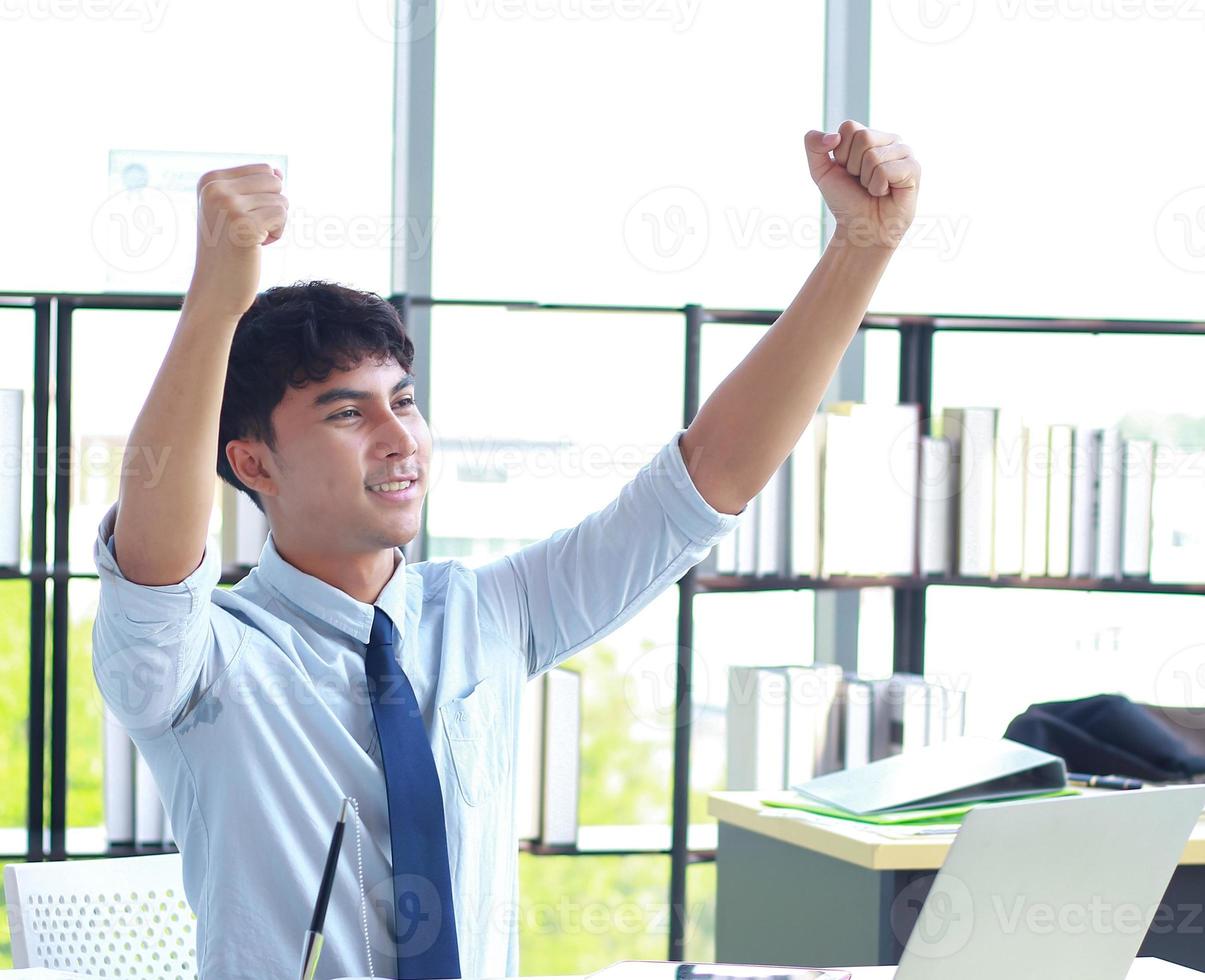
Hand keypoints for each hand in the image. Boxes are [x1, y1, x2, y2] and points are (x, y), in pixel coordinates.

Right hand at [184, 163, 287, 320]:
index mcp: (210, 180)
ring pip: (282, 200)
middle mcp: (215, 188)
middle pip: (275, 182)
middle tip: (250, 230)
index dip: (265, 197)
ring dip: (274, 224)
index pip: (264, 169)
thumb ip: (253, 187)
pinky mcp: (244, 225)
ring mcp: (228, 205)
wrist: (216, 289)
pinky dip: (277, 234)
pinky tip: (256, 247)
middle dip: (273, 208)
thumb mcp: (233, 210)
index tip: (243, 218)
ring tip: (251, 239)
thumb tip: (279, 170)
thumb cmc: (229, 251)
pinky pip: (282, 216)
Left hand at [804, 121, 919, 249]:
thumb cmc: (845, 200)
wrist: (860, 229)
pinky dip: (878, 187)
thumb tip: (834, 135)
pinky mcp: (914, 168)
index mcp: (869, 135)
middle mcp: (889, 139)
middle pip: (863, 137)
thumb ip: (813, 144)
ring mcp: (904, 152)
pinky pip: (885, 170)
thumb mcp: (820, 171)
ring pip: (873, 155)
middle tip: (862, 182)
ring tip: (874, 188)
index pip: (849, 127)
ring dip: (866, 180)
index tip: (847, 171)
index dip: (841, 154)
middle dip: (853, 166)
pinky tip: (885, 193)